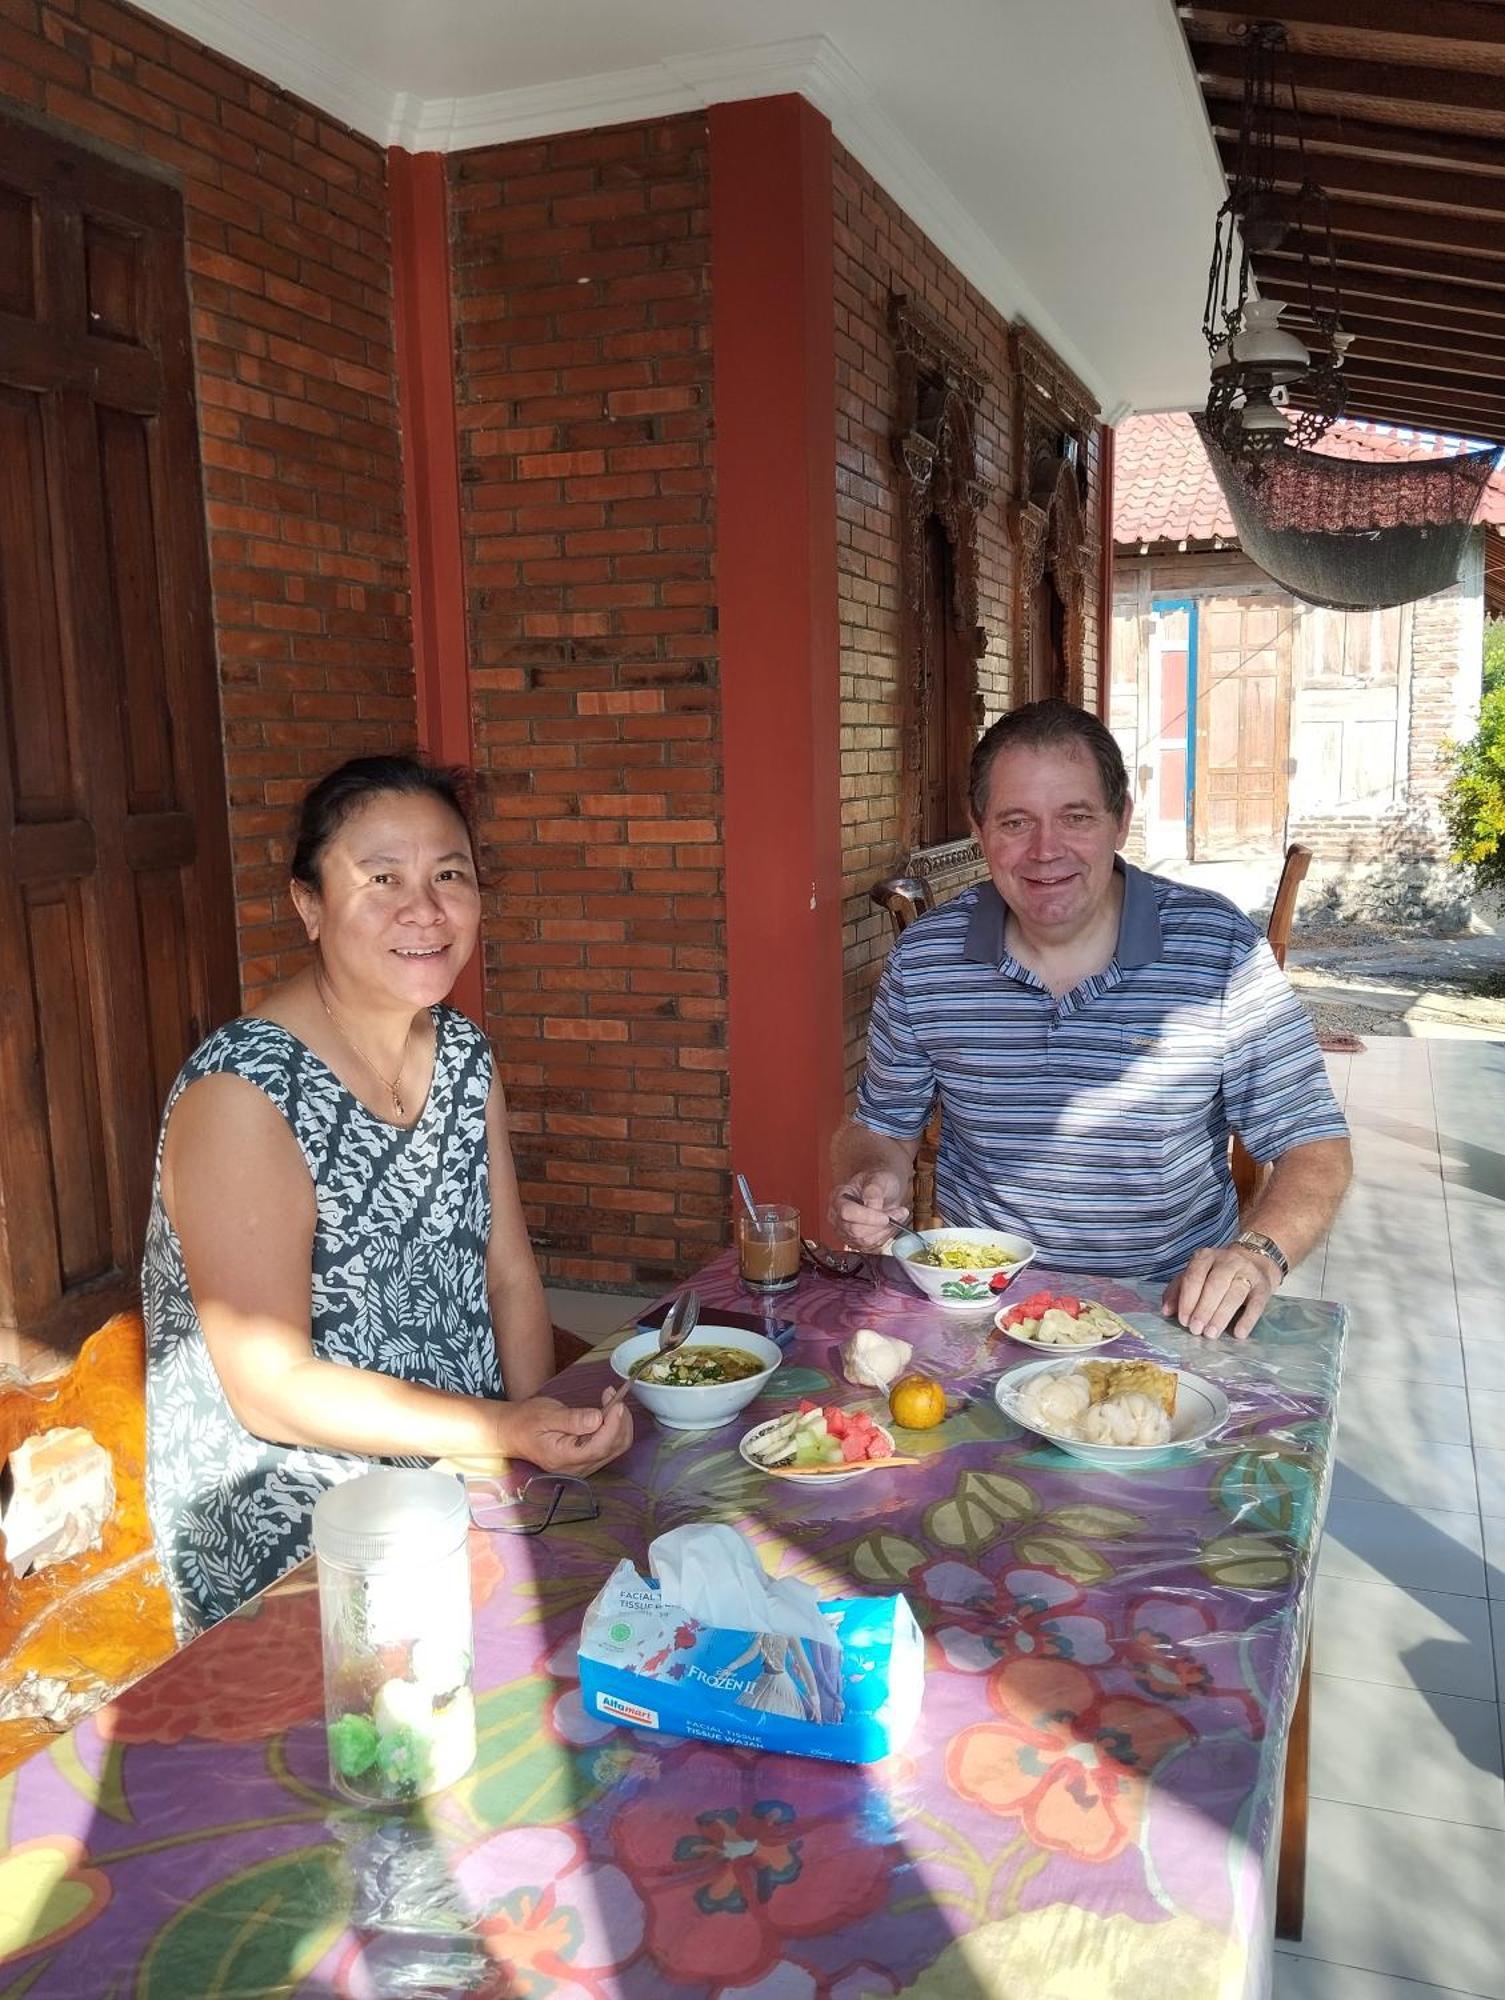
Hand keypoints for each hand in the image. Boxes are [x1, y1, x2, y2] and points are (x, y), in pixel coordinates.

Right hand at [497, 1390, 632, 1474]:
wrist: (512, 1433)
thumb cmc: (525, 1421)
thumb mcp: (546, 1415)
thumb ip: (572, 1419)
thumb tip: (598, 1418)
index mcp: (563, 1458)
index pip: (599, 1447)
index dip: (613, 1425)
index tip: (617, 1403)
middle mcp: (576, 1468)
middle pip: (613, 1448)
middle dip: (620, 1420)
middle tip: (612, 1394)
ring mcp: (582, 1466)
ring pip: (615, 1448)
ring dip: (620, 1423)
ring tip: (610, 1399)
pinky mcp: (586, 1460)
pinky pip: (609, 1446)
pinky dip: (614, 1427)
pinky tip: (607, 1411)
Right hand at [829, 1170, 909, 1251]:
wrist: (883, 1191)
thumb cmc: (878, 1182)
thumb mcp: (879, 1178)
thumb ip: (874, 1190)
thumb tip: (872, 1206)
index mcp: (838, 1197)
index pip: (847, 1212)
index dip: (867, 1217)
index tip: (886, 1217)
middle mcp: (837, 1216)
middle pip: (855, 1230)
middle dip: (880, 1225)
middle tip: (898, 1213)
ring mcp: (844, 1231)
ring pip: (864, 1241)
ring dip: (885, 1232)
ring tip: (897, 1217)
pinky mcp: (855, 1242)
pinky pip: (870, 1247)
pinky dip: (884, 1238)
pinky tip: (891, 1226)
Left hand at [1162, 1241, 1277, 1339]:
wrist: (1256, 1260)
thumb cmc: (1217, 1273)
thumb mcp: (1196, 1276)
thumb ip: (1178, 1291)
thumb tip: (1166, 1311)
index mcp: (1205, 1257)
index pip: (1194, 1277)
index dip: (1188, 1300)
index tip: (1184, 1321)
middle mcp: (1227, 1261)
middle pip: (1215, 1285)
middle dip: (1204, 1309)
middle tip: (1196, 1330)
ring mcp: (1248, 1272)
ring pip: (1234, 1293)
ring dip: (1221, 1315)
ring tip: (1211, 1334)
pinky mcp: (1264, 1286)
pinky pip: (1257, 1303)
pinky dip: (1248, 1319)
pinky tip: (1238, 1333)